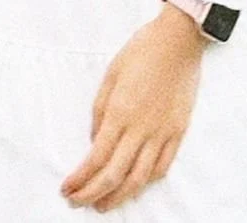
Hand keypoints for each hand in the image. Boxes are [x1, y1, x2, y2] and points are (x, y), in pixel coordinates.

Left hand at [61, 9, 203, 209]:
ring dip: (119, 198)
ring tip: (103, 205)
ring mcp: (162, 133)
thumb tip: (95, 141)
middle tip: (78, 203)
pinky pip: (162, 167)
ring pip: (139, 179)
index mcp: (120, 112)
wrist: (179, 41)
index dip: (80, 179)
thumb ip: (100, 110)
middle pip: (114, 175)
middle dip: (92, 194)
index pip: (96, 158)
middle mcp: (141, 128)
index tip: (67, 188)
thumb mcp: (110, 75)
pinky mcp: (178, 132)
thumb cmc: (142, 51)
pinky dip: (146, 182)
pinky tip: (135, 186)